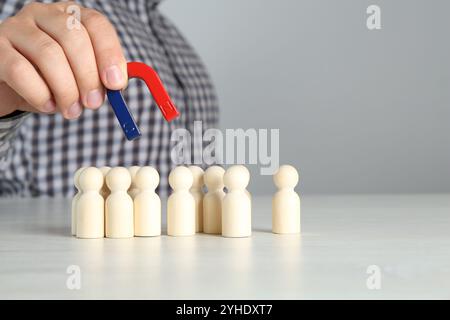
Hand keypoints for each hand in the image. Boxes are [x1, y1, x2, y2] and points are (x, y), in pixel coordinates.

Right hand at [0, 1, 126, 118]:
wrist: (9, 85)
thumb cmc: (51, 79)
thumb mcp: (79, 77)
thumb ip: (100, 78)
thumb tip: (116, 86)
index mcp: (72, 17)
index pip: (97, 25)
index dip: (110, 54)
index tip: (116, 84)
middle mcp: (44, 14)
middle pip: (74, 37)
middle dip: (88, 76)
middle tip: (93, 104)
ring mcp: (17, 27)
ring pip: (49, 54)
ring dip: (66, 89)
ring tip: (72, 110)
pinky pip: (20, 70)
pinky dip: (39, 93)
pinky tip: (48, 106)